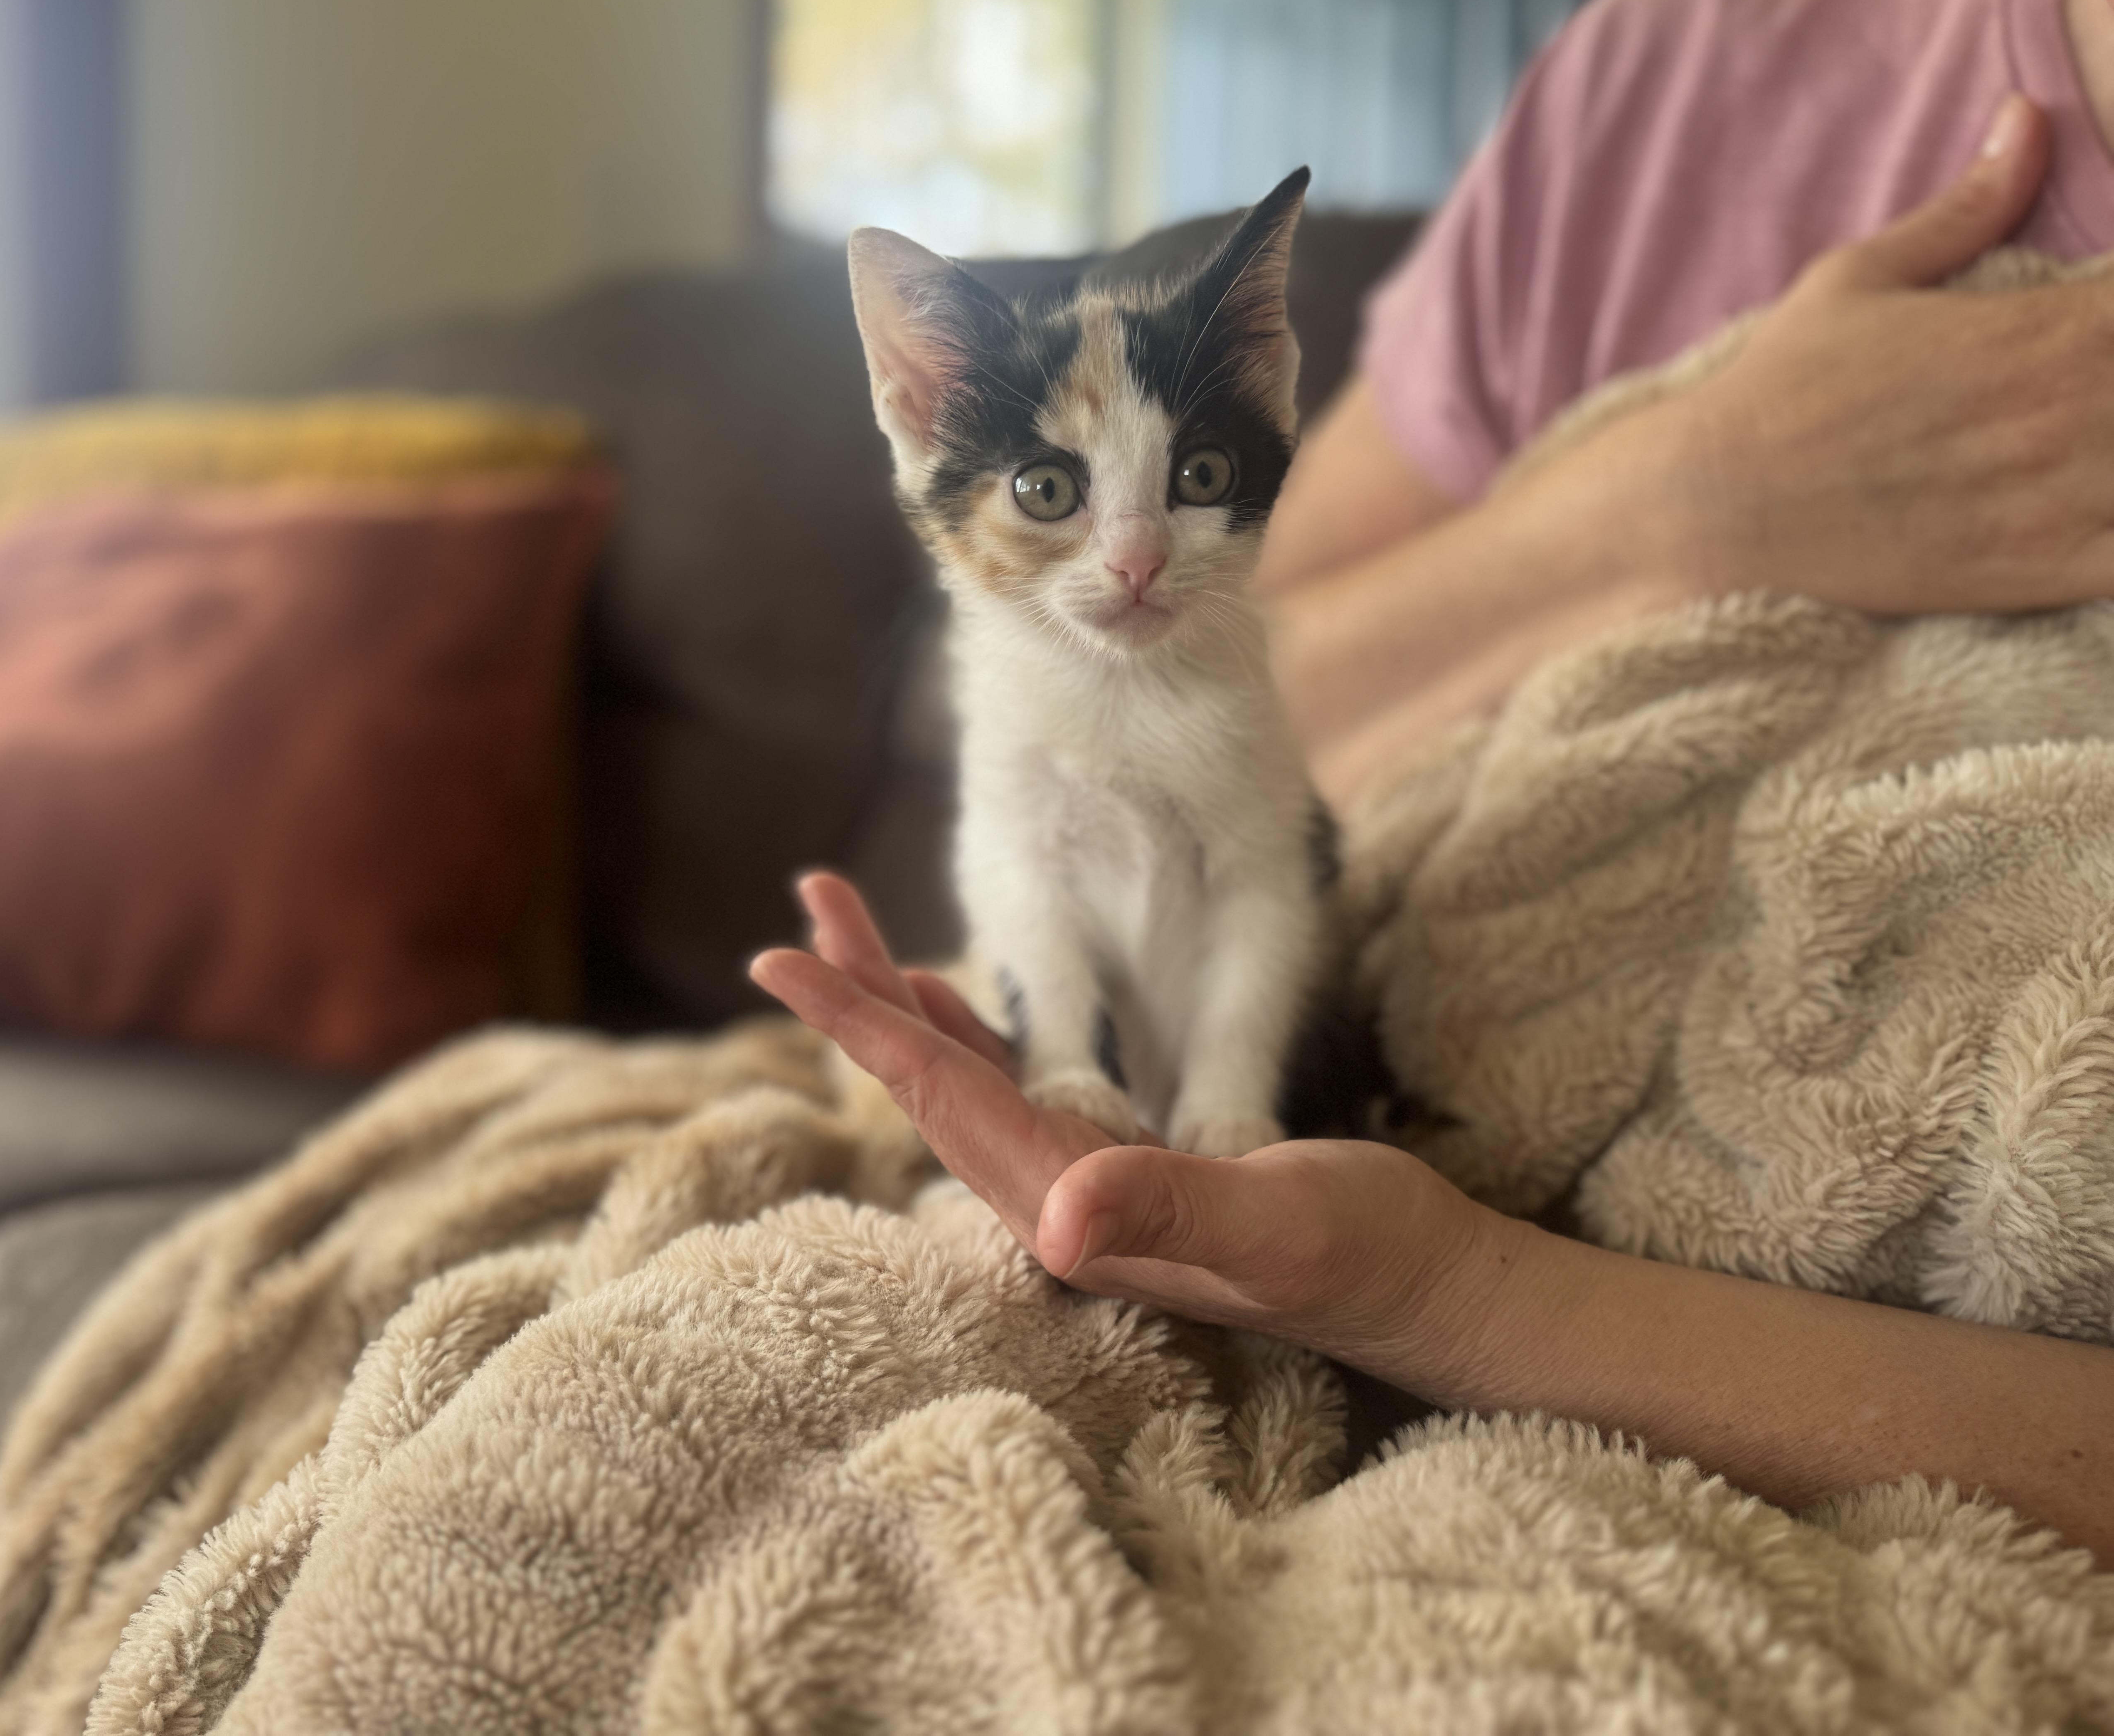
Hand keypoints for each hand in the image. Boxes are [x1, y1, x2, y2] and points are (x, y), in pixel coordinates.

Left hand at [750, 872, 1513, 1375]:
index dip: (860, 1026)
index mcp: (1070, 1204)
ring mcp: (1080, 1179)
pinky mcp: (1116, 1160)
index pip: (941, 1100)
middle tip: (802, 909)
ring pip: (961, 1079)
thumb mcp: (1277, 1229)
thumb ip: (1174, 1213)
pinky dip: (966, 1032)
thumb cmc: (1361, 1256)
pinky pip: (1015, 1087)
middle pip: (927, 1083)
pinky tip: (936, 995)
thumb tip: (1059, 1218)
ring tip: (841, 931)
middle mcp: (1054, 1195)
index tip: (781, 959)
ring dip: (898, 1005)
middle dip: (858, 996)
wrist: (1414, 1286)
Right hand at [1661, 94, 2113, 614]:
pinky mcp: (2043, 574)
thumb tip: (2029, 115)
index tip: (2095, 323)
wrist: (1713, 511)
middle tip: (2085, 388)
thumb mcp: (1858, 279)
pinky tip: (2104, 505)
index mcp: (2035, 332)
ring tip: (2091, 435)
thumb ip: (1966, 207)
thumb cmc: (1780, 393)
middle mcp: (2065, 410)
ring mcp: (2060, 498)